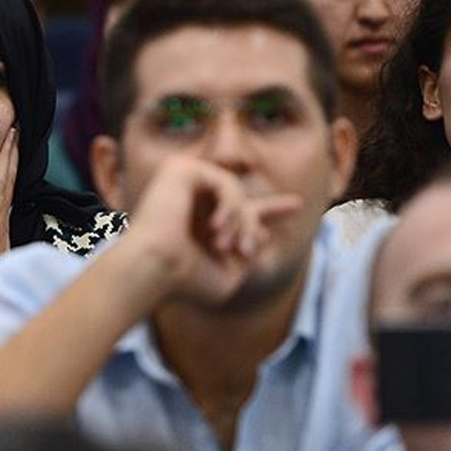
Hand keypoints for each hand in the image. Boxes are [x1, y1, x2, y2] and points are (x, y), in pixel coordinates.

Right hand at [118, 155, 301, 308]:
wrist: (153, 270)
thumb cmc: (185, 281)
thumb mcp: (228, 274)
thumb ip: (246, 254)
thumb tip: (263, 233)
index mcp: (198, 222)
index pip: (240, 209)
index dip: (270, 209)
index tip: (297, 205)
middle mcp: (190, 200)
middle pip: (241, 197)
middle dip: (256, 222)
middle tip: (250, 249)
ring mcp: (182, 182)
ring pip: (236, 192)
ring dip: (242, 222)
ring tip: (230, 247)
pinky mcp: (178, 169)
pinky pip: (225, 181)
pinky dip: (230, 205)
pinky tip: (217, 228)